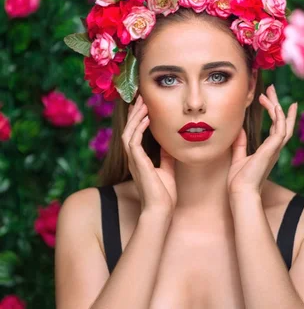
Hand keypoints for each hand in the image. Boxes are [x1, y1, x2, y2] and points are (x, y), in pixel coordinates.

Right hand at [122, 94, 176, 214]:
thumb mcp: (167, 170)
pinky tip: (146, 118)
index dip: (137, 119)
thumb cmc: (164, 195)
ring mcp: (134, 161)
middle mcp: (133, 159)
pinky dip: (139, 128)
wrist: (161, 210)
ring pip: (128, 132)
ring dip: (135, 117)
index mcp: (139, 160)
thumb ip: (166, 158)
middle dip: (134, 113)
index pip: (134, 134)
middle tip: (140, 97)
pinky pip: (134, 141)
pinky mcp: (138, 163)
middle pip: (129, 130)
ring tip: (142, 103)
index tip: (143, 106)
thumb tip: (169, 145)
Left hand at [227, 85, 297, 197]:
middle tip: (272, 89)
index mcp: (268, 150)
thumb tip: (239, 130)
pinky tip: (274, 106)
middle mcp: (274, 149)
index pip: (277, 128)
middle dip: (278, 104)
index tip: (274, 100)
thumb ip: (240, 144)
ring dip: (277, 106)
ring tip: (270, 91)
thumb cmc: (239, 180)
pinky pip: (280, 129)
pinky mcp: (272, 149)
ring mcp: (275, 149)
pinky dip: (279, 116)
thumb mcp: (238, 157)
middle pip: (283, 122)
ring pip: (283, 122)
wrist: (240, 192)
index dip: (278, 114)